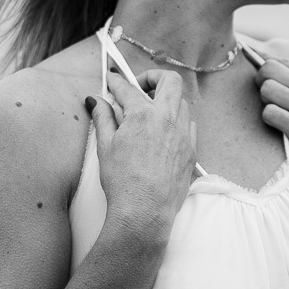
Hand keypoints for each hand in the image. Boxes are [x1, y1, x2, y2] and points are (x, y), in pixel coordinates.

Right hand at [86, 68, 196, 238]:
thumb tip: (96, 101)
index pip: (127, 88)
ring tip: (151, 111)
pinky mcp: (191, 149)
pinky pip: (189, 124)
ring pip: (182, 102)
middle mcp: (167, 118)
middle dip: (154, 77)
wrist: (145, 210)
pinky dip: (178, 121)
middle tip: (140, 87)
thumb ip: (103, 118)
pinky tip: (165, 131)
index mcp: (143, 114)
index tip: (112, 80)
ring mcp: (183, 133)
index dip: (116, 81)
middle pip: (169, 81)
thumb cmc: (123, 181)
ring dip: (167, 100)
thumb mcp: (105, 146)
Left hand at [254, 57, 288, 195]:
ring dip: (265, 101)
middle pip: (269, 69)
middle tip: (268, 97)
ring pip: (267, 89)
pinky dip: (269, 119)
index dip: (267, 70)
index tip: (265, 81)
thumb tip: (284, 73)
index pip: (281, 61)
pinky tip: (279, 126)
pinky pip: (271, 114)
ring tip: (276, 112)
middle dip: (261, 81)